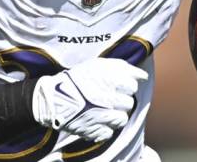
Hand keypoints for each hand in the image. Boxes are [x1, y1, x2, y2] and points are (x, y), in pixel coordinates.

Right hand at [32, 58, 146, 141]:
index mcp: (111, 82)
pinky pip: (110, 131)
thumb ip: (121, 68)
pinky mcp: (97, 131)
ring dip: (115, 114)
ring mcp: (104, 117)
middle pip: (129, 103)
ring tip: (103, 109)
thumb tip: (141, 75)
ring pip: (122, 118)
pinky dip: (105, 127)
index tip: (115, 86)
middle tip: (107, 97)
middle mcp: (110, 100)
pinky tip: (97, 119)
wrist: (54, 98)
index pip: (132, 86)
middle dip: (120, 100)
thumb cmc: (77, 79)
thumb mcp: (97, 65)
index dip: (124, 86)